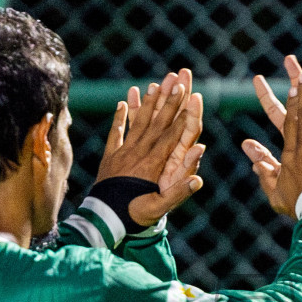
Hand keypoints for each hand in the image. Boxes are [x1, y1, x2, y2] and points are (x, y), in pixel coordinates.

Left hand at [93, 68, 205, 224]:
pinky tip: (122, 102)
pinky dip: (119, 118)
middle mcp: (138, 154)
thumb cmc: (134, 216)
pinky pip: (115, 134)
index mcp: (152, 165)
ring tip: (154, 85)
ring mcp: (123, 154)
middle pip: (157, 123)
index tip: (190, 95)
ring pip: (138, 123)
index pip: (171, 135)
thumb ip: (178, 193)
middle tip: (177, 81)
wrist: (102, 220)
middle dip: (169, 101)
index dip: (181, 115)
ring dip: (147, 103)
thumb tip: (198, 179)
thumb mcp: (159, 209)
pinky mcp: (110, 157)